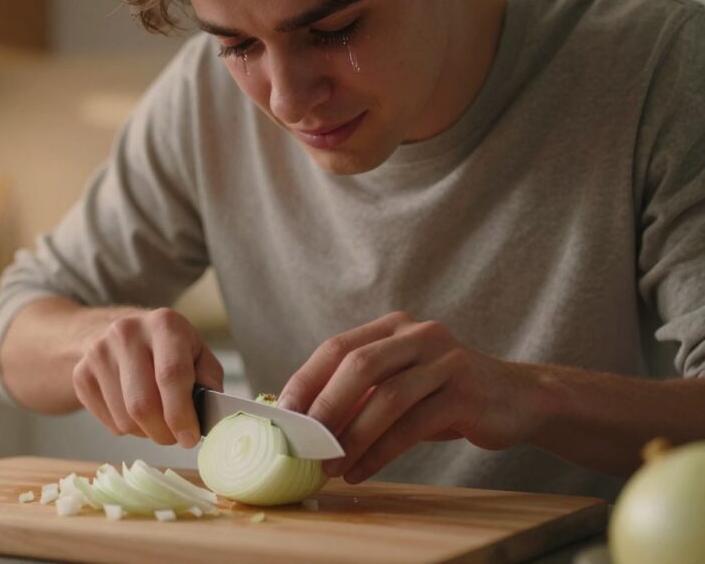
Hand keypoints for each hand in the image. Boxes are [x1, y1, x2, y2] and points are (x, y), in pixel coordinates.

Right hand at [72, 308, 224, 447]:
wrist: (115, 333)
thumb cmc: (167, 349)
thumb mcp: (197, 352)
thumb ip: (209, 380)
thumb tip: (209, 413)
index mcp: (164, 324)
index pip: (171, 375)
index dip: (181, 414)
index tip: (189, 438)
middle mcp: (127, 332)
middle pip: (143, 404)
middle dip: (164, 432)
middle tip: (175, 437)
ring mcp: (98, 353)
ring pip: (125, 420)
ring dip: (146, 432)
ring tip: (156, 419)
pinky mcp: (81, 374)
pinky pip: (108, 423)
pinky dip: (127, 429)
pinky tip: (133, 411)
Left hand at [279, 311, 535, 483]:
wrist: (517, 399)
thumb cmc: (444, 395)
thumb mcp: (400, 384)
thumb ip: (360, 393)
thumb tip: (304, 422)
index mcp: (394, 327)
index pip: (338, 347)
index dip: (306, 379)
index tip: (283, 413)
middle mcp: (418, 335)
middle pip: (359, 365)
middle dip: (325, 407)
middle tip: (305, 443)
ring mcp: (445, 361)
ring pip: (387, 398)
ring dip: (352, 437)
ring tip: (331, 467)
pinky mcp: (465, 393)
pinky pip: (413, 426)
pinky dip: (381, 453)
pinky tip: (362, 472)